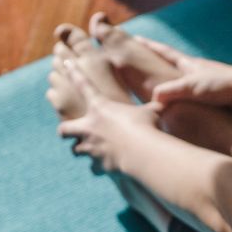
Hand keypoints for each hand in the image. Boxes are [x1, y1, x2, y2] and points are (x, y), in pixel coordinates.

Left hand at [56, 58, 162, 172]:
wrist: (141, 152)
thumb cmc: (147, 126)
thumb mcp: (153, 111)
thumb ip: (154, 108)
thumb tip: (166, 101)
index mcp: (100, 107)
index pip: (83, 84)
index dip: (73, 72)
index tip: (66, 63)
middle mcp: (89, 127)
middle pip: (64, 129)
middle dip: (66, 131)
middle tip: (70, 131)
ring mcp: (91, 148)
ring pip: (75, 151)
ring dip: (83, 151)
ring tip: (91, 151)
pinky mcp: (98, 165)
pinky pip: (94, 168)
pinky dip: (99, 168)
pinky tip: (107, 167)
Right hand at [138, 37, 231, 112]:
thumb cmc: (223, 86)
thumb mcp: (192, 87)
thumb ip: (171, 91)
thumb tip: (153, 97)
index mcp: (189, 65)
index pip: (164, 52)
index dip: (148, 46)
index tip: (134, 37)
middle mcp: (196, 71)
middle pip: (171, 64)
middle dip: (156, 61)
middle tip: (141, 58)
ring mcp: (206, 83)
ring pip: (182, 82)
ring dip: (169, 81)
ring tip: (158, 85)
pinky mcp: (214, 97)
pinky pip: (192, 97)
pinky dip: (182, 99)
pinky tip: (181, 107)